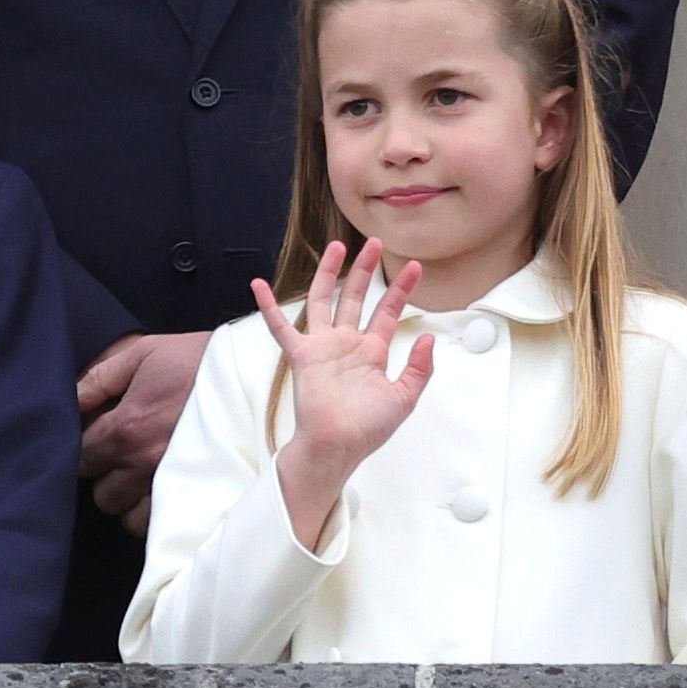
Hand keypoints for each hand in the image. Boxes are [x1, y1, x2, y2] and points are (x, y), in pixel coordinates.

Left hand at [76, 332, 205, 524]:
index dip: (84, 450)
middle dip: (106, 478)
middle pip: (102, 494)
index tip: (97, 441)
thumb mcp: (143, 353)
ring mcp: (172, 484)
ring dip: (130, 501)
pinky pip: (162, 526)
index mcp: (127, 427)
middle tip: (120, 459)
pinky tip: (160, 493)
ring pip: (129, 517)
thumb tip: (68, 399)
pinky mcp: (198, 496)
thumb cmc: (195, 359)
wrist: (252, 373)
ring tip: (140, 478)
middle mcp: (144, 462)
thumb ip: (98, 378)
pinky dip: (155, 515)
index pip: (81, 458)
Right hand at [252, 241, 434, 546]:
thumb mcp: (404, 397)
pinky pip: (281, 327)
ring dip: (329, 274)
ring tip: (337, 247)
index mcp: (371, 352)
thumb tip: (428, 337)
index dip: (401, 289)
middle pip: (355, 297)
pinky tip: (258, 285)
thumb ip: (418, 367)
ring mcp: (322, 346)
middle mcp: (346, 343)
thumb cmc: (368, 428)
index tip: (415, 267)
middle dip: (365, 270)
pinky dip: (268, 307)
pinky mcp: (301, 355)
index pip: (388, 312)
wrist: (338, 444)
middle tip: (375, 243)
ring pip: (323, 300)